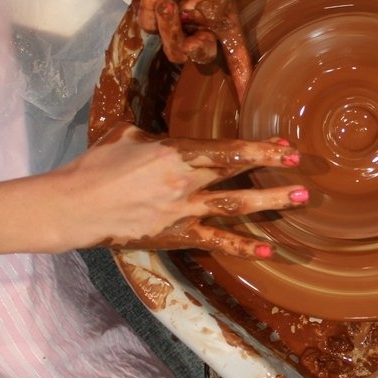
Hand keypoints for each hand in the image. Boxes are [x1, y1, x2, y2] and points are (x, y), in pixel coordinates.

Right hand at [59, 122, 307, 256]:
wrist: (74, 206)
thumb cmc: (96, 165)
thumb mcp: (126, 133)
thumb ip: (154, 131)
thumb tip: (165, 127)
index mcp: (176, 152)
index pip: (228, 148)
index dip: (260, 147)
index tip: (284, 144)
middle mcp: (186, 180)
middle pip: (239, 171)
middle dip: (274, 167)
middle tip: (303, 164)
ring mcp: (184, 210)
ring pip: (237, 205)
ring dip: (272, 201)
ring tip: (302, 197)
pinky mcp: (177, 235)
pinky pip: (216, 241)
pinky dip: (243, 247)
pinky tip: (268, 250)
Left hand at [123, 0, 251, 101]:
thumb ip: (219, 0)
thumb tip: (201, 21)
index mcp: (224, 15)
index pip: (237, 54)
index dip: (244, 79)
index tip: (248, 104)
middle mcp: (200, 24)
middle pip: (203, 57)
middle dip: (194, 45)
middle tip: (186, 14)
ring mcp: (173, 22)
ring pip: (175, 49)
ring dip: (170, 24)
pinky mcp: (148, 14)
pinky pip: (150, 27)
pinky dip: (152, 4)